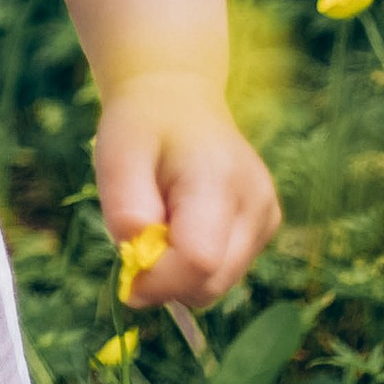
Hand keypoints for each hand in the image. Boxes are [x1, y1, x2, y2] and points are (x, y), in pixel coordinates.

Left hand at [93, 69, 279, 306]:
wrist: (179, 99)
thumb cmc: (143, 127)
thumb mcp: (116, 158)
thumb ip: (124, 212)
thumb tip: (139, 265)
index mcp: (218, 179)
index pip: (198, 261)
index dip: (158, 281)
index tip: (127, 275)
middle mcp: (256, 202)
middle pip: (212, 282)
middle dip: (167, 279)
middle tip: (141, 236)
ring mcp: (267, 215)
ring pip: (219, 283)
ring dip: (181, 271)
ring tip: (165, 221)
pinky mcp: (266, 226)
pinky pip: (226, 270)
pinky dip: (197, 261)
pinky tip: (185, 222)